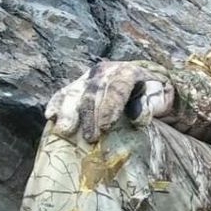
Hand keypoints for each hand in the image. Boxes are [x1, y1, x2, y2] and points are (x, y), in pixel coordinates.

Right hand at [45, 60, 173, 143]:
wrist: (146, 80)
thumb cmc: (155, 93)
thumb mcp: (160, 96)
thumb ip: (150, 104)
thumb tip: (137, 116)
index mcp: (127, 72)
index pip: (117, 89)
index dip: (110, 107)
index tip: (106, 126)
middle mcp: (105, 72)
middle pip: (93, 93)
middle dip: (89, 116)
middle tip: (89, 138)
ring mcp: (89, 77)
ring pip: (75, 92)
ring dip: (68, 113)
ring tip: (65, 131)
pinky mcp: (78, 85)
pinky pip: (64, 93)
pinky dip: (56, 104)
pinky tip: (50, 117)